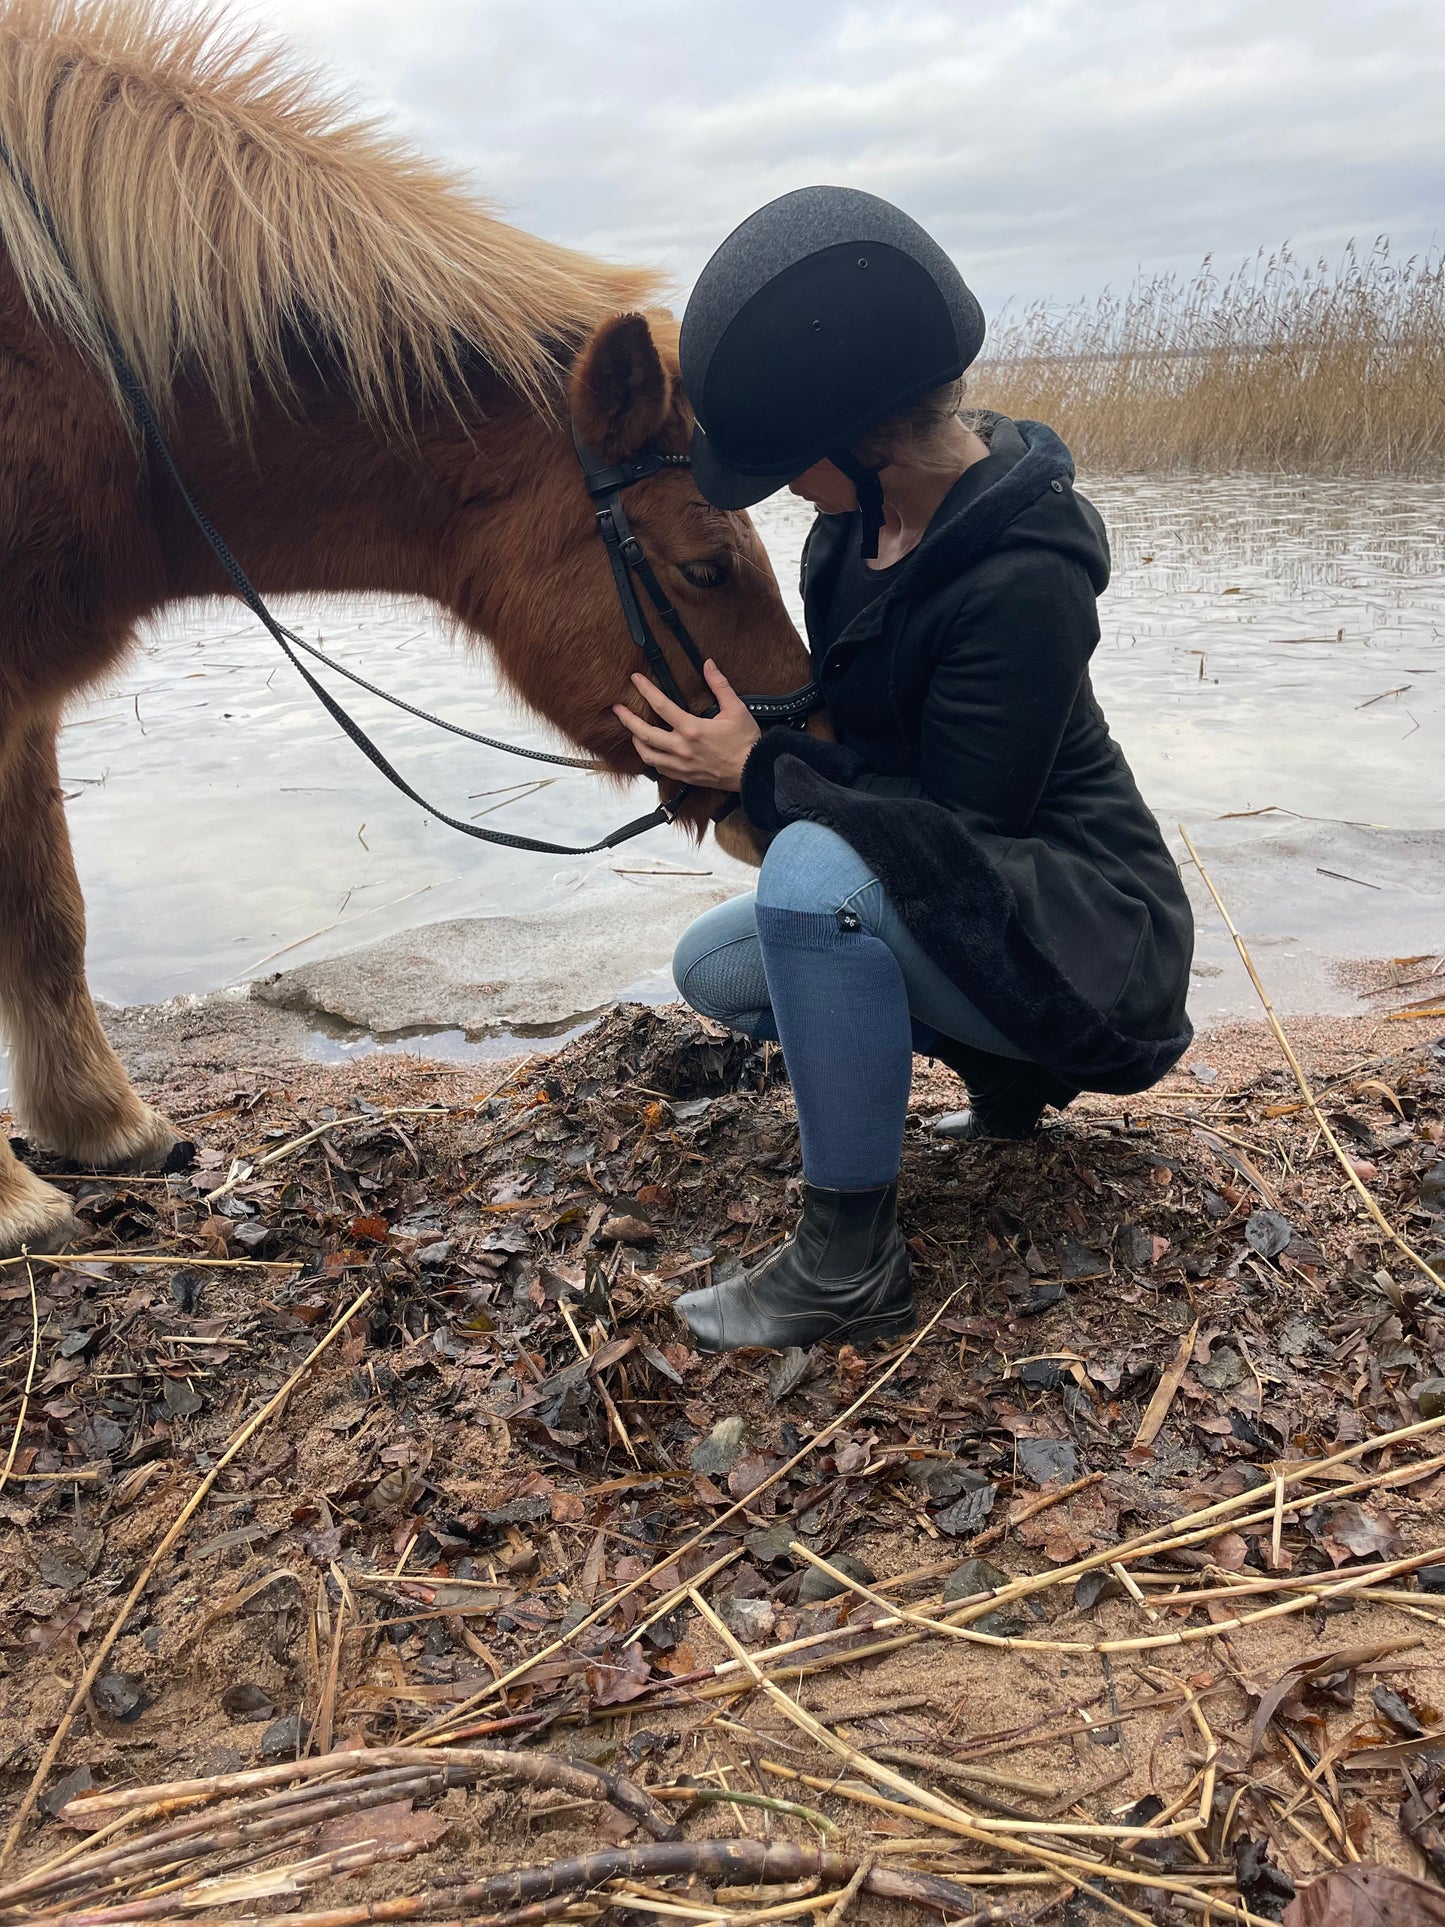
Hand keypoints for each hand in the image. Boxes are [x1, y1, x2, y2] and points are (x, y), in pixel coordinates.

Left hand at [613, 659, 760, 790]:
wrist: (754, 772)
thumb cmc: (746, 742)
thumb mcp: (736, 709)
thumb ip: (720, 685)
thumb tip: (708, 665)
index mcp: (692, 729)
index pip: (661, 705)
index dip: (645, 690)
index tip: (635, 679)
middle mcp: (681, 749)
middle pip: (644, 734)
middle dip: (627, 720)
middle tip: (616, 709)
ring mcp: (681, 765)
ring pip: (647, 755)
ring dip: (636, 741)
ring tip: (632, 731)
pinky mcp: (684, 777)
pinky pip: (660, 769)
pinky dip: (651, 759)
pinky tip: (650, 751)